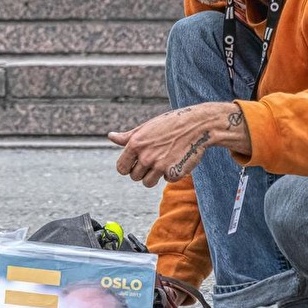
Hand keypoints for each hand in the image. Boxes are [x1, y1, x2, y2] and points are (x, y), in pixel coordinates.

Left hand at [108, 104, 223, 187]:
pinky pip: (167, 180)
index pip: (121, 168)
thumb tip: (111, 136)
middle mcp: (146, 157)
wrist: (197, 125)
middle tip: (154, 159)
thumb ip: (127, 137)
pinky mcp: (174, 173)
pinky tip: (177, 160)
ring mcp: (160, 166)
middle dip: (142, 172)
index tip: (135, 164)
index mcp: (135, 144)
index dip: (128, 167)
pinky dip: (172, 173)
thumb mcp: (146, 127)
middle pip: (135, 177)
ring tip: (163, 161)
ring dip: (154, 176)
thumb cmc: (169, 124)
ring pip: (148, 183)